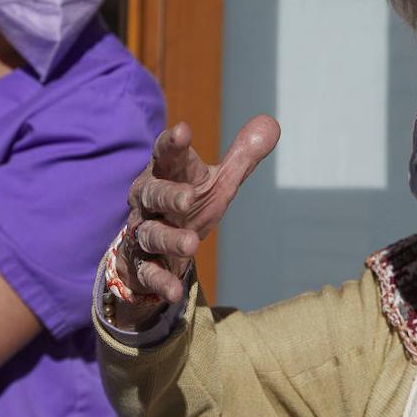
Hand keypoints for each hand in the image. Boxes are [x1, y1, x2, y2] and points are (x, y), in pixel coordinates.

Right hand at [119, 115, 279, 303]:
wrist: (152, 247)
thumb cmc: (188, 205)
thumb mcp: (217, 183)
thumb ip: (242, 157)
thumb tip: (272, 124)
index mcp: (166, 174)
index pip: (166, 154)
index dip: (173, 143)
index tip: (183, 131)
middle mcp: (148, 200)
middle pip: (153, 193)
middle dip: (168, 194)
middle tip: (187, 198)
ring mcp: (144, 232)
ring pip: (150, 233)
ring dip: (169, 238)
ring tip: (191, 244)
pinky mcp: (143, 264)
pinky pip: (148, 272)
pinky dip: (160, 281)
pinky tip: (174, 293)